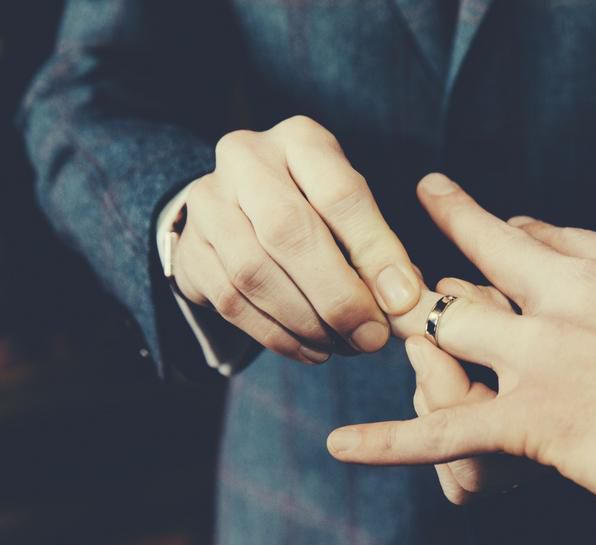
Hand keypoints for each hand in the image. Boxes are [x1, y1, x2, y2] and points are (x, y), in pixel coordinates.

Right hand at [172, 115, 422, 361]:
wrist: (241, 209)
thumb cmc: (316, 210)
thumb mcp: (352, 212)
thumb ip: (377, 249)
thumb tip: (402, 302)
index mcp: (300, 140)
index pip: (340, 194)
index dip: (374, 251)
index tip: (402, 299)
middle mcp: (245, 160)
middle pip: (289, 231)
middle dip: (337, 295)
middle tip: (370, 336)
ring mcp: (207, 202)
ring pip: (254, 272)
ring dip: (306, 322)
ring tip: (343, 345)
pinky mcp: (189, 248)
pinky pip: (232, 302)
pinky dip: (278, 336)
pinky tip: (311, 349)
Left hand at [328, 173, 595, 544]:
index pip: (547, 236)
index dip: (508, 239)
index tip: (493, 239)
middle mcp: (579, 294)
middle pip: (485, 257)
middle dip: (444, 261)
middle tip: (415, 272)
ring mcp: (551, 351)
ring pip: (451, 324)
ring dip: (417, 341)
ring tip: (390, 340)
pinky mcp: (539, 417)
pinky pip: (446, 429)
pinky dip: (390, 441)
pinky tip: (342, 446)